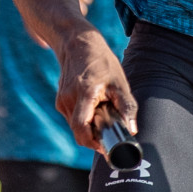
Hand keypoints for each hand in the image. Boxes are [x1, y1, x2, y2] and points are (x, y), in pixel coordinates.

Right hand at [55, 32, 137, 154]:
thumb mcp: (119, 81)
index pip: (82, 129)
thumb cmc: (102, 62)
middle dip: (93, 138)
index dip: (92, 143)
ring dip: (89, 128)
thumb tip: (132, 130)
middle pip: (79, 131)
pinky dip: (83, 120)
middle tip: (110, 137)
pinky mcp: (60, 100)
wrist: (78, 44)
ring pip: (75, 126)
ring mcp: (62, 100)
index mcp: (85, 94)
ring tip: (103, 118)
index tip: (106, 147)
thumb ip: (126, 106)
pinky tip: (94, 111)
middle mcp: (69, 99)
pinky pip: (72, 118)